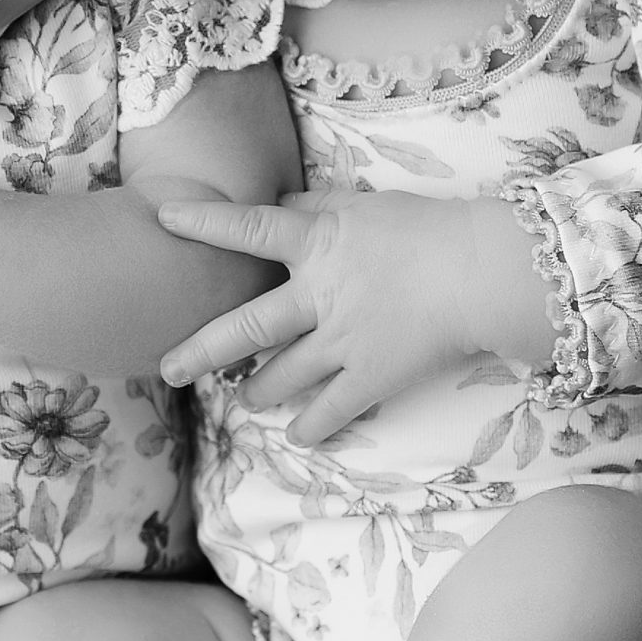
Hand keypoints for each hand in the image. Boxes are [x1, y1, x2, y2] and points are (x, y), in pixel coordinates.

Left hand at [155, 191, 555, 443]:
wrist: (478, 271)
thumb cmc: (428, 228)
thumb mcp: (367, 205)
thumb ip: (319, 209)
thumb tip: (281, 204)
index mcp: (316, 244)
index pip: (248, 227)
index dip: (204, 222)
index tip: (163, 218)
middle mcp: (317, 296)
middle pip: (246, 328)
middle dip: (200, 351)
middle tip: (167, 369)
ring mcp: (341, 341)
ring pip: (282, 374)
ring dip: (257, 391)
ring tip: (242, 400)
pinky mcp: (371, 376)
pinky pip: (330, 410)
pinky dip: (311, 425)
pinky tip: (298, 435)